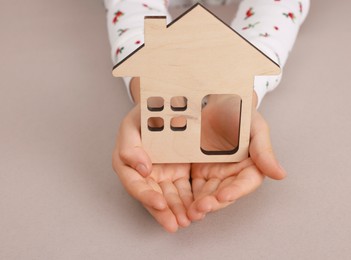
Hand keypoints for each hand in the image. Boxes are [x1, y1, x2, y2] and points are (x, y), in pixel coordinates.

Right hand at [112, 104, 192, 231]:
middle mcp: (144, 173)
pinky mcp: (178, 174)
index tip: (159, 203)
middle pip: (152, 196)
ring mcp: (162, 175)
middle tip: (173, 224)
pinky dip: (189, 202)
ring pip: (169, 198)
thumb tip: (142, 169)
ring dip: (177, 211)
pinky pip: (184, 191)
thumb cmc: (144, 113)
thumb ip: (130, 146)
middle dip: (163, 212)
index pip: (135, 184)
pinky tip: (196, 210)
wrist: (163, 104)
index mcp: (127, 163)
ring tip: (186, 222)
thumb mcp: (132, 123)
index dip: (146, 196)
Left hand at [187, 93, 285, 220]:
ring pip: (209, 195)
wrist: (217, 101)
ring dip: (200, 204)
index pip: (246, 182)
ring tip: (190, 211)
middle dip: (214, 202)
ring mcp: (215, 174)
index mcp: (250, 165)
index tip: (224, 195)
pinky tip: (181, 205)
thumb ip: (264, 150)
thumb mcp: (255, 126)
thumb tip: (280, 174)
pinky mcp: (199, 173)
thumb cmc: (240, 112)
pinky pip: (193, 188)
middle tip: (201, 207)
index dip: (236, 191)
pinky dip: (187, 199)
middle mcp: (233, 174)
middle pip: (225, 193)